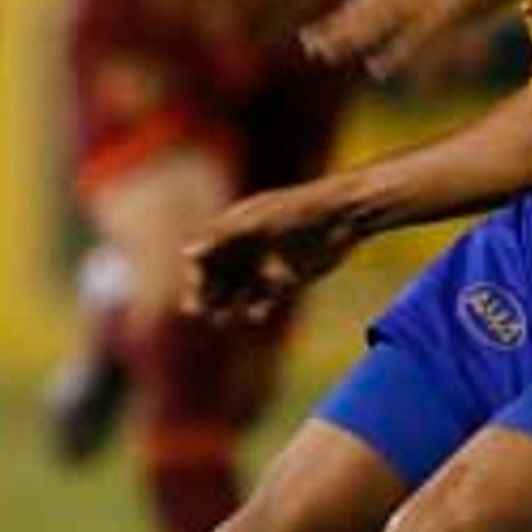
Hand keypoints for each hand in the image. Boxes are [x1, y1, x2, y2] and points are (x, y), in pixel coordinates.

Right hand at [184, 180, 377, 325]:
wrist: (344, 216)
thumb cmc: (298, 212)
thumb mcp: (258, 224)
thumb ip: (222, 239)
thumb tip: (188, 253)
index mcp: (234, 229)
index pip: (204, 255)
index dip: (196, 274)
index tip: (196, 292)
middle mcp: (245, 249)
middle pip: (216, 278)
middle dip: (206, 296)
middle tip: (200, 314)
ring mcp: (264, 266)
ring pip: (236, 293)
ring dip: (226, 308)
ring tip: (223, 320)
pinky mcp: (285, 282)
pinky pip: (262, 303)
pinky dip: (256, 311)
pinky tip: (257, 315)